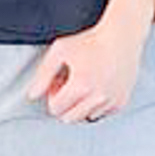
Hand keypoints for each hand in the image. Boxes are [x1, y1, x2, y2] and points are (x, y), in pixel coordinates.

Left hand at [26, 11, 147, 123]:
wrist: (121, 37)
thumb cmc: (92, 41)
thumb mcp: (60, 50)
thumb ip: (43, 74)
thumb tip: (33, 95)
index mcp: (81, 85)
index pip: (55, 109)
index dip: (53, 95)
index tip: (59, 83)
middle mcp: (98, 96)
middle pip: (69, 118)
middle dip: (65, 104)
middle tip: (70, 86)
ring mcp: (111, 101)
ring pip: (85, 117)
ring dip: (81, 105)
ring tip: (85, 85)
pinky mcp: (121, 102)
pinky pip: (102, 113)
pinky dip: (97, 105)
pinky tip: (97, 87)